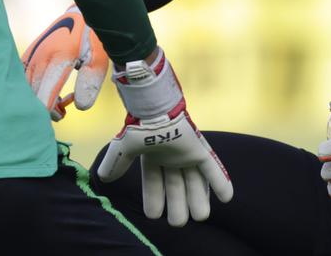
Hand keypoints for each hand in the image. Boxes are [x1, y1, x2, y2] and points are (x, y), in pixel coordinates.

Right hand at [21, 5, 108, 119]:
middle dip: (46, 108)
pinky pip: (22, 79)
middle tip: (64, 111)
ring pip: (26, 88)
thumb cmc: (92, 38)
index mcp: (58, 58)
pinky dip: (32, 88)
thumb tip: (81, 107)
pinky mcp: (27, 55)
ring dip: (38, 98)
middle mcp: (40, 57)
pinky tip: (46, 88)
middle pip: (33, 95)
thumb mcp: (99, 58)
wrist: (80, 14)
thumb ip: (90, 82)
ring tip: (59, 101)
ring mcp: (31, 55)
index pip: (44, 94)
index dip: (49, 111)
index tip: (61, 115)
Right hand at [95, 50, 233, 225]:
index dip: (154, 199)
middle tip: (179, 222)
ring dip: (199, 198)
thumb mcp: (125, 148)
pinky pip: (212, 167)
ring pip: (194, 181)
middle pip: (176, 186)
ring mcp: (186, 153)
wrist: (155, 107)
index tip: (154, 216)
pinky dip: (220, 182)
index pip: (153, 183)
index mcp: (152, 157)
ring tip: (202, 216)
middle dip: (178, 204)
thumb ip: (117, 162)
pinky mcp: (199, 148)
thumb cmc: (140, 126)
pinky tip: (227, 198)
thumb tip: (103, 178)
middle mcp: (171, 157)